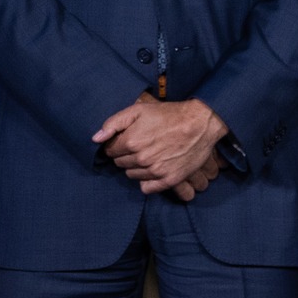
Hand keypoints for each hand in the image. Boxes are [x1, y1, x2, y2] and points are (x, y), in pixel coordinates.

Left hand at [93, 93, 229, 195]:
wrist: (202, 123)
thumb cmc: (170, 114)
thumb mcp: (140, 110)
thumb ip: (114, 123)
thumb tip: (95, 139)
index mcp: (131, 141)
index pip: (110, 151)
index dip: (118, 144)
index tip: (129, 138)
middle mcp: (141, 158)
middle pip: (121, 163)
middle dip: (127, 155)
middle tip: (142, 144)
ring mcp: (155, 170)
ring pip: (132, 175)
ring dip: (137, 166)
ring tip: (151, 153)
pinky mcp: (168, 179)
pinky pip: (146, 187)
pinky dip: (148, 180)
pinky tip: (155, 167)